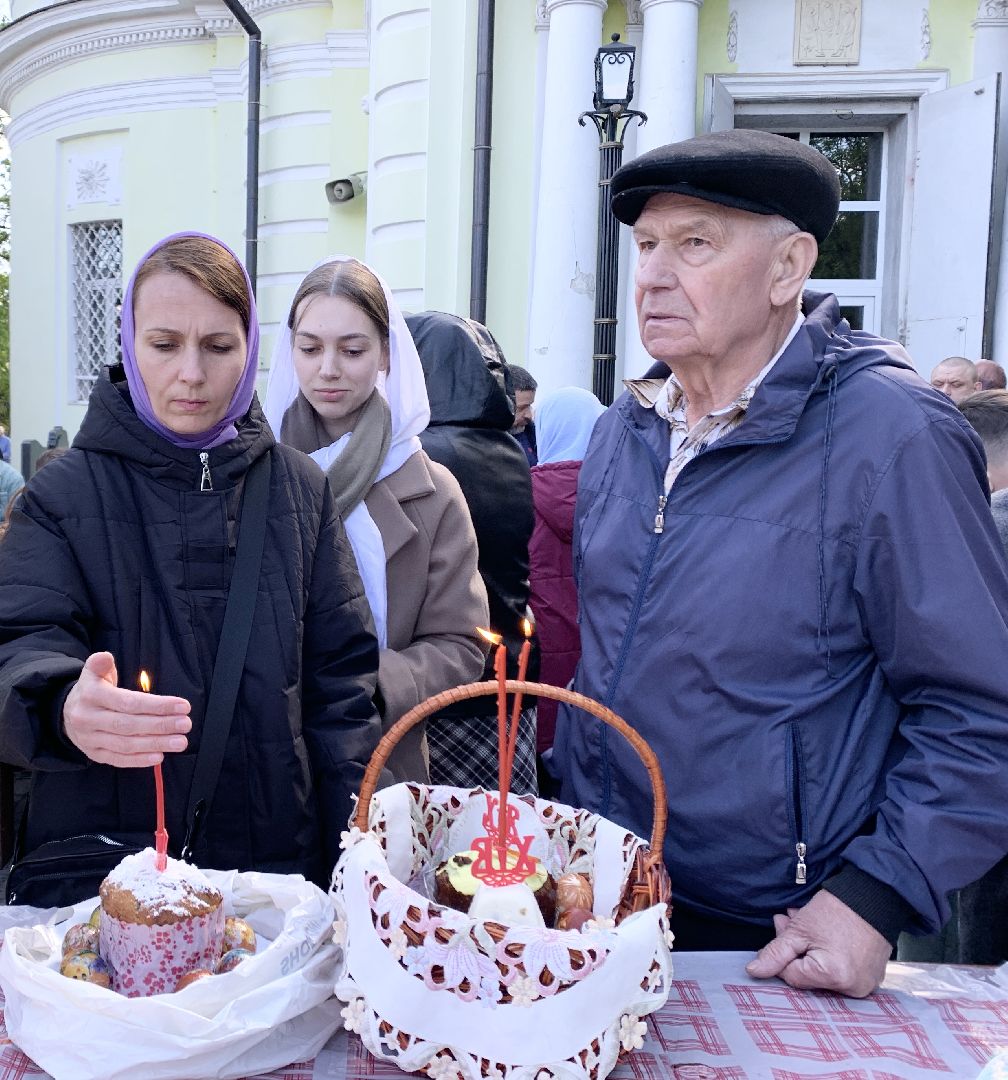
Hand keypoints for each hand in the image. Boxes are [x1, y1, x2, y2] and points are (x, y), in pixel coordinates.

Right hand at [62, 652, 190, 767]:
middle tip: (185, 724)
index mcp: (90, 695)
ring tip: (180, 741)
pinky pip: (118, 759)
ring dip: (156, 744)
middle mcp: (88, 719)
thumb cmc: (91, 690)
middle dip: (161, 725)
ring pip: (125, 744)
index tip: (183, 705)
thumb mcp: (92, 672)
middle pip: (129, 724)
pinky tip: (160, 756)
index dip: (157, 705)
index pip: (128, 702)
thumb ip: (100, 663)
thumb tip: (105, 657)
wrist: (64, 713)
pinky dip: (139, 760)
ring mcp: (90, 739)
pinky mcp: (94, 754)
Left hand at [745, 889, 890, 996]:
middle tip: (790, 922)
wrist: (873, 895)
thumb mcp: (799, 929)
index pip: (791, 976)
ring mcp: (864, 985)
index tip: (782, 931)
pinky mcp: (870, 978)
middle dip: (795, 950)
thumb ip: (775, 954)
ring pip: (822, 972)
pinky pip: (841, 971)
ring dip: (810, 950)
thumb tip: (754, 972)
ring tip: (808, 925)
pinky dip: (829, 955)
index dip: (782, 954)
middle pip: (808, 975)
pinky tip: (824, 935)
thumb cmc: (837, 909)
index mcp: (833, 976)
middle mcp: (852, 988)